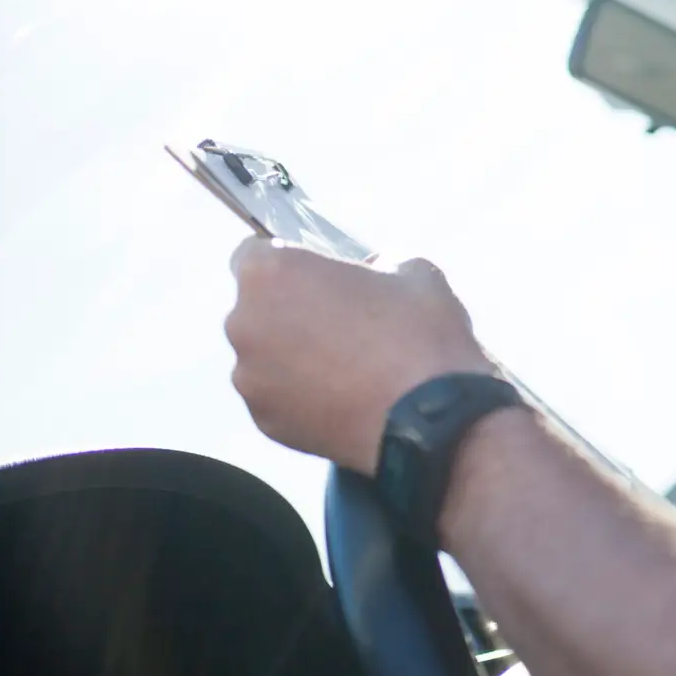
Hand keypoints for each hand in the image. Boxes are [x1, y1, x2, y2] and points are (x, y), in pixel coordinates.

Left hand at [225, 237, 495, 472]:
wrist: (432, 419)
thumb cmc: (419, 332)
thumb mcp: (412, 271)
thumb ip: (374, 265)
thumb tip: (370, 276)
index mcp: (271, 274)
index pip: (253, 253)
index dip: (288, 262)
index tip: (317, 276)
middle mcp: (244, 324)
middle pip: (257, 308)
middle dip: (290, 311)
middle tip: (342, 322)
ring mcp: (249, 378)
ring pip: (265, 356)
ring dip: (294, 355)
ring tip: (347, 368)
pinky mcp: (264, 421)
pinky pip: (277, 396)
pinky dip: (301, 395)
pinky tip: (345, 397)